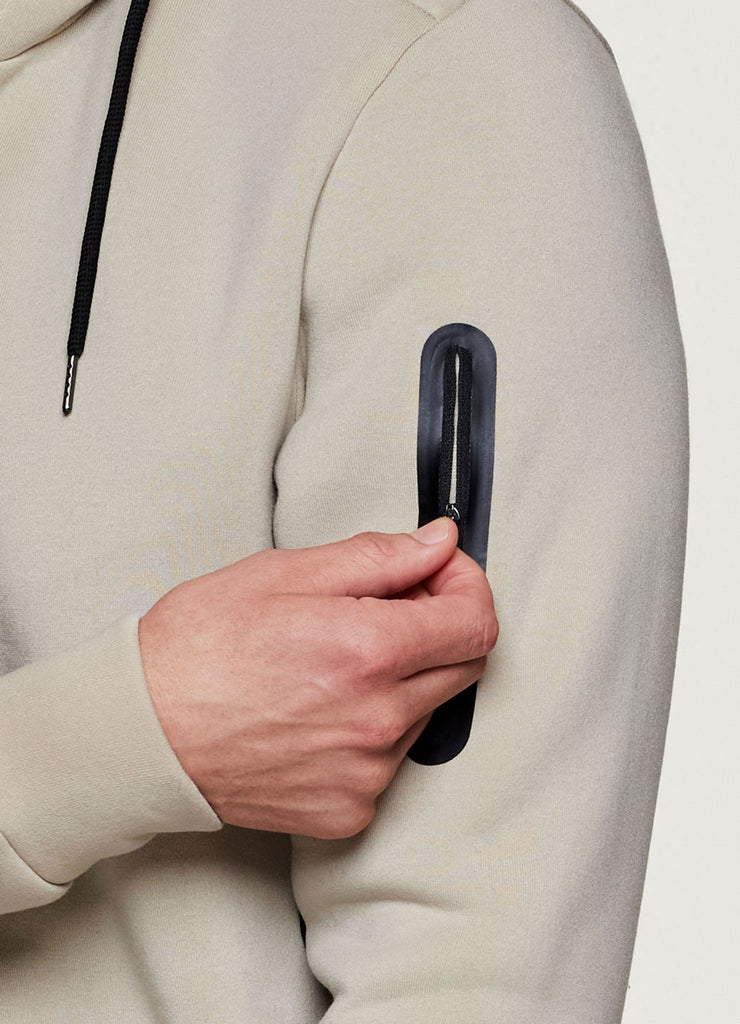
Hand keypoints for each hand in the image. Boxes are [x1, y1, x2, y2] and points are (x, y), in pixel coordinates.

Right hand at [138, 517, 497, 839]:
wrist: (140, 734)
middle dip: (441, 626)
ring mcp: (366, 773)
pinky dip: (372, 729)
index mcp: (368, 652)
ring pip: (425, 711)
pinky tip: (320, 710)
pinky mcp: (348, 810)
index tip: (443, 575)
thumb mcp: (284, 574)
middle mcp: (378, 720)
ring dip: (402, 679)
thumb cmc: (197, 649)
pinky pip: (389, 761)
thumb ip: (378, 558)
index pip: (475, 621)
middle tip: (387, 607)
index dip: (468, 586)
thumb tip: (439, 544)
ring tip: (333, 663)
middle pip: (463, 666)